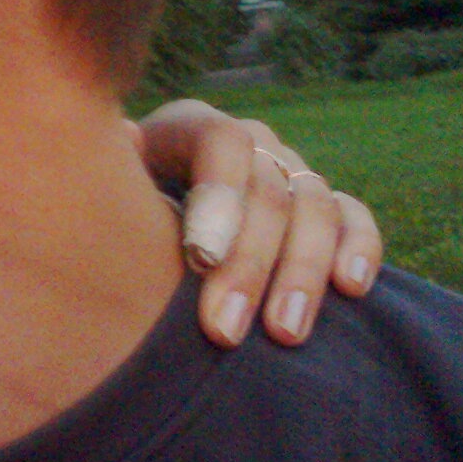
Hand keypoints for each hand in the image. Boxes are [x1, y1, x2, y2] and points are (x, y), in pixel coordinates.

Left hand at [131, 100, 382, 349]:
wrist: (144, 237)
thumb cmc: (112, 217)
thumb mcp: (105, 192)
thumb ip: (113, 173)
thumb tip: (121, 138)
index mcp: (190, 128)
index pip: (221, 142)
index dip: (217, 197)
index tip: (199, 260)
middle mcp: (249, 144)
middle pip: (267, 188)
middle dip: (249, 264)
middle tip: (225, 331)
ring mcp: (290, 172)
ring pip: (314, 207)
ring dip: (302, 273)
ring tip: (283, 333)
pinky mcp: (324, 208)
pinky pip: (352, 217)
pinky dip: (358, 248)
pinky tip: (351, 288)